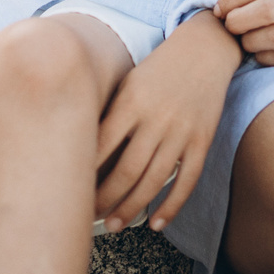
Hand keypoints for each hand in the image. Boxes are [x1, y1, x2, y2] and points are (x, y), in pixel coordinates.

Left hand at [93, 13, 240, 230]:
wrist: (205, 49)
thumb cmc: (158, 69)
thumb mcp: (128, 83)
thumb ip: (110, 115)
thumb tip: (81, 152)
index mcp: (131, 102)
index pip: (100, 147)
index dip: (83, 174)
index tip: (69, 191)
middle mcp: (156, 119)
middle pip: (126, 171)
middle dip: (104, 200)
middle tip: (88, 216)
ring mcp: (181, 131)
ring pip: (153, 181)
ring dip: (132, 207)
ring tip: (115, 224)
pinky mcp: (202, 140)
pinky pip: (187, 180)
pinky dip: (172, 205)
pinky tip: (156, 223)